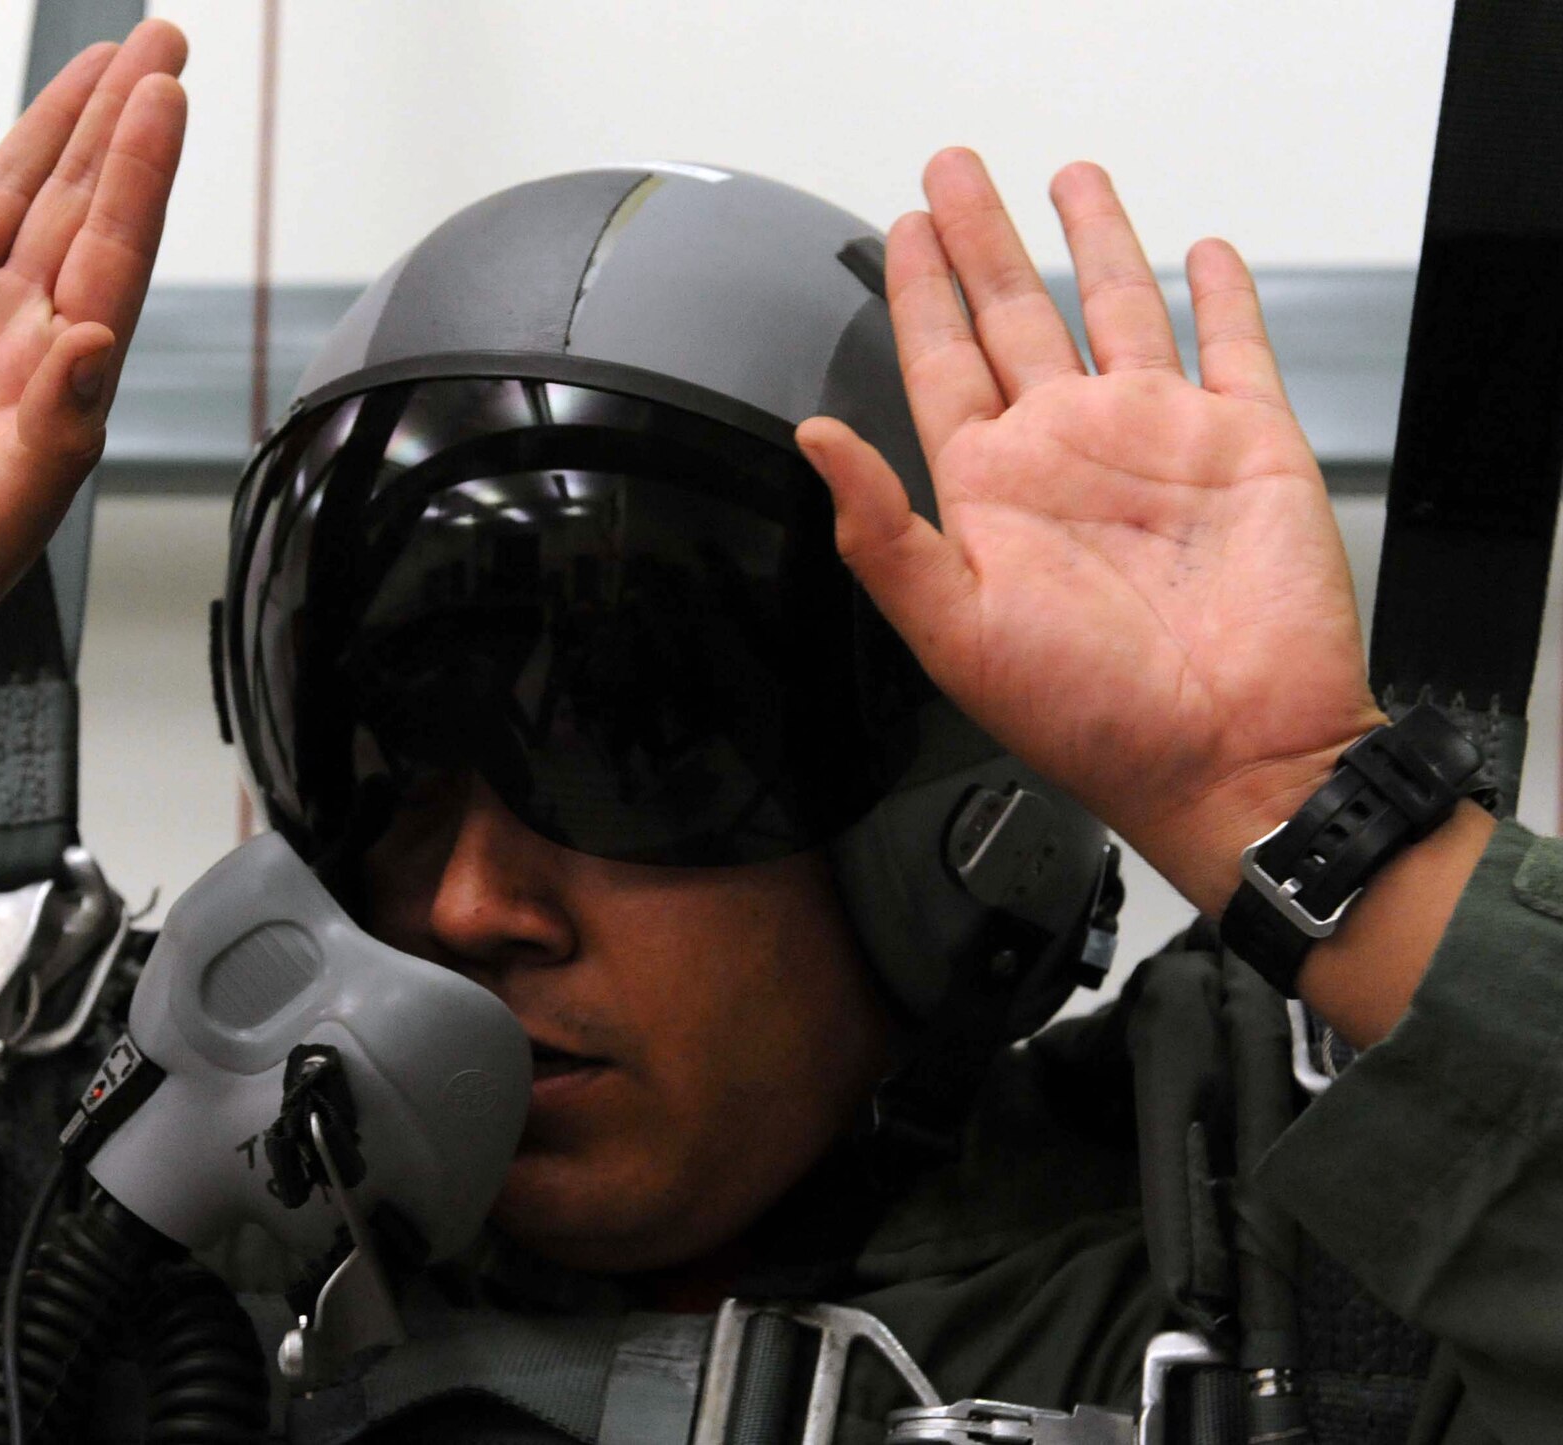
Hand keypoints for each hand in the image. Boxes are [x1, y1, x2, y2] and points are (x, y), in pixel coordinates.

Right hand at [0, 23, 186, 953]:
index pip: (115, 254)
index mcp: (53, 390)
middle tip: (163, 42)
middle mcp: (4, 344)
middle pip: (77, 207)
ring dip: (50, 131)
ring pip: (3, 200)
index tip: (169, 92)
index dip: (144, 170)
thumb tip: (96, 339)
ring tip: (96, 62)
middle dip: (120, 123)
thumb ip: (56, 432)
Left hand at [798, 150, 1383, 913]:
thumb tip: (813, 442)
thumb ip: (880, 534)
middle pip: (1014, 317)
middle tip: (954, 174)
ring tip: (1066, 179)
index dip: (917, 295)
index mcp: (993, 492)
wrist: (1232, 757)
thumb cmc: (1092, 718)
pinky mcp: (1247, 444)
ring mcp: (1158, 442)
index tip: (902, 232)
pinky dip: (1219, 296)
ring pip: (1116, 310)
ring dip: (1093, 243)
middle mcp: (1068, 454)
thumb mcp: (955, 631)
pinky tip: (1202, 253)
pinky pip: (1232, 347)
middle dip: (983, 243)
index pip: (941, 365)